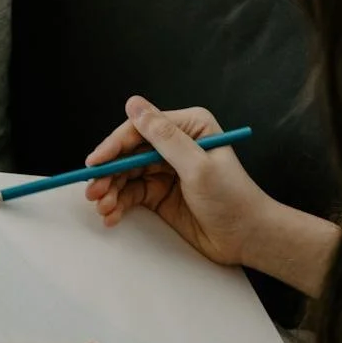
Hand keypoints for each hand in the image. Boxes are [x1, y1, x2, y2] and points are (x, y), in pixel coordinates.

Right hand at [85, 96, 273, 266]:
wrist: (248, 238)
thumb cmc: (233, 198)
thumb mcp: (197, 166)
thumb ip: (164, 137)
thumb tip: (134, 104)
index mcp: (189, 127)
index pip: (141, 129)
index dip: (114, 145)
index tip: (96, 163)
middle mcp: (175, 145)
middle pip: (129, 154)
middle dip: (109, 173)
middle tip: (94, 191)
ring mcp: (166, 170)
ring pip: (126, 176)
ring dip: (111, 191)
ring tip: (103, 208)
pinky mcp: (161, 194)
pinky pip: (132, 195)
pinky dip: (119, 205)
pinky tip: (112, 216)